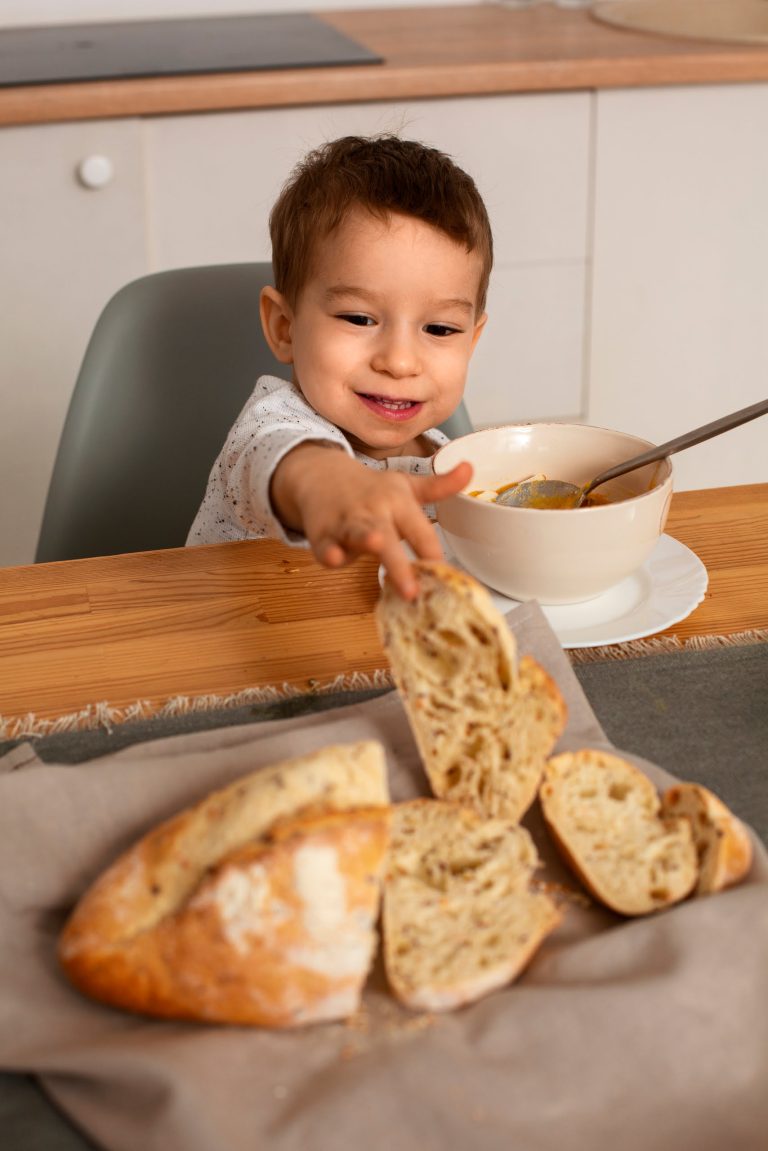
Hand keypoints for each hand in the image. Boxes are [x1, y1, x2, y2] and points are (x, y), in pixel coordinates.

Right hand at [271, 445, 472, 598]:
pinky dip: (328, 552)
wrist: (321, 475)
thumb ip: (439, 487)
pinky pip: (325, 546)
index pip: (421, 532)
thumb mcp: (406, 486)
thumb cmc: (370, 489)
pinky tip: (333, 558)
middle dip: (401, 564)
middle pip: (391, 538)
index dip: (433, 555)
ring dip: (366, 539)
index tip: (445, 579)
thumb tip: (470, 469)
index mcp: (398, 503)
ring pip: (358, 534)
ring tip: (377, 544)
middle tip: (412, 591)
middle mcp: (374, 512)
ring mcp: (347, 523)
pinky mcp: (323, 534)